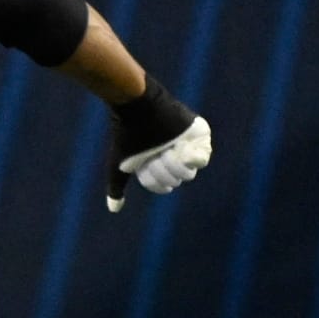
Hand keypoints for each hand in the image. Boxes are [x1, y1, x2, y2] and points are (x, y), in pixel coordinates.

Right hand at [105, 77, 212, 211]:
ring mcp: (187, 144)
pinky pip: (204, 157)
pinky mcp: (199, 133)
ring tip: (167, 147)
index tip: (146, 162)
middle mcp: (173, 154)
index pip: (163, 185)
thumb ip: (116, 186)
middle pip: (177, 179)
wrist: (138, 108)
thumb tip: (114, 209)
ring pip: (190, 172)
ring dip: (176, 163)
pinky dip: (194, 158)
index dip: (155, 178)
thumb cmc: (126, 135)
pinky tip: (181, 149)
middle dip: (164, 169)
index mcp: (157, 161)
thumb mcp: (119, 164)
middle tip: (156, 152)